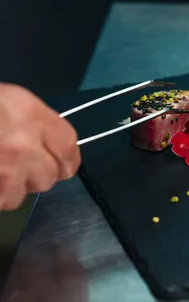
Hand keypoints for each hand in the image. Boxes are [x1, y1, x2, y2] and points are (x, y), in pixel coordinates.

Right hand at [0, 83, 80, 210]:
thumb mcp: (8, 99)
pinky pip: (2, 202)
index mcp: (30, 115)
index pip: (69, 144)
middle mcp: (24, 145)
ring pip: (23, 194)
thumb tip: (49, 141)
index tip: (65, 161)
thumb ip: (35, 122)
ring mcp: (7, 171)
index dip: (68, 157)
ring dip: (12, 187)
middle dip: (38, 174)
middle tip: (20, 165)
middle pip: (51, 175)